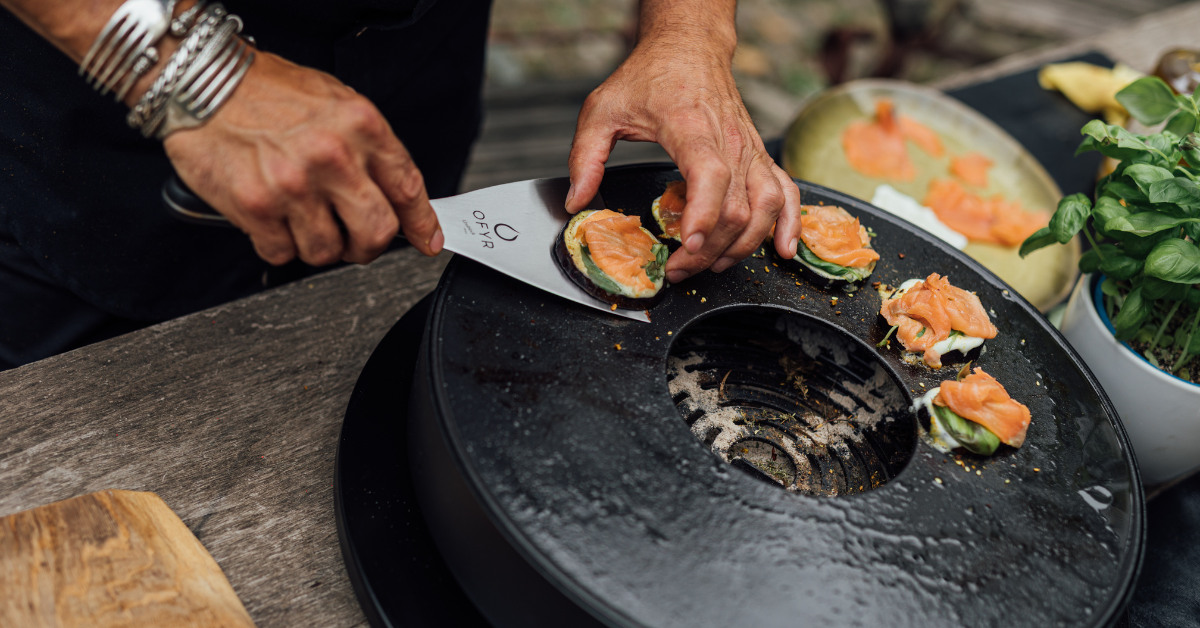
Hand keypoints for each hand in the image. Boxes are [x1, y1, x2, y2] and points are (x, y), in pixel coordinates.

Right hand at [162, 52, 442, 265]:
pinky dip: (279, 244)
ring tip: (300, 216)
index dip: (421, 224)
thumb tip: (397, 197)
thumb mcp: (336, 103)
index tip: (427, 241)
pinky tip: (272, 216)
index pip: (407, 188)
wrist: (202, 81)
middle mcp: (332, 156)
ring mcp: (294, 184)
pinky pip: (282, 253)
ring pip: (327, 252)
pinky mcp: (257, 207)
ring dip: (317, 244)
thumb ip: (370, 150)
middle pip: (375, 233)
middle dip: (367, 246)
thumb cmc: (268, 91)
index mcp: (361, 126)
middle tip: (353, 240)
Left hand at [565, 27, 801, 283]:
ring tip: (714, 264)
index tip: (686, 244)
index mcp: (690, 127)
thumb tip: (577, 201)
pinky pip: (787, 192)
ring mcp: (749, 149)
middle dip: (709, 249)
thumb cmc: (649, 76)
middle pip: (737, 207)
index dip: (703, 216)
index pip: (711, 176)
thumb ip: (585, 157)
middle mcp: (728, 140)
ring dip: (744, 245)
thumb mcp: (602, 110)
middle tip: (679, 268)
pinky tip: (784, 248)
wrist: (687, 48)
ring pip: (765, 207)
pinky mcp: (759, 156)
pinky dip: (789, 223)